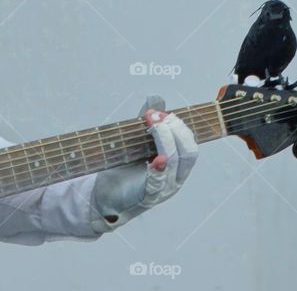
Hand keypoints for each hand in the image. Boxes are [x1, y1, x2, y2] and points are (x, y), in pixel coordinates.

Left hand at [89, 95, 197, 232]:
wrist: (106, 197)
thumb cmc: (125, 169)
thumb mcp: (137, 143)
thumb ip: (148, 123)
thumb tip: (156, 98)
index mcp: (177, 166)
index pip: (190, 145)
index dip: (180, 126)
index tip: (162, 112)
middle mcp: (175, 178)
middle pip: (188, 153)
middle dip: (176, 130)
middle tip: (156, 116)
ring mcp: (163, 189)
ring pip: (175, 163)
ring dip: (165, 140)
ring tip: (153, 125)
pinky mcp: (147, 197)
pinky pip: (158, 183)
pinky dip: (159, 170)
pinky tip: (158, 159)